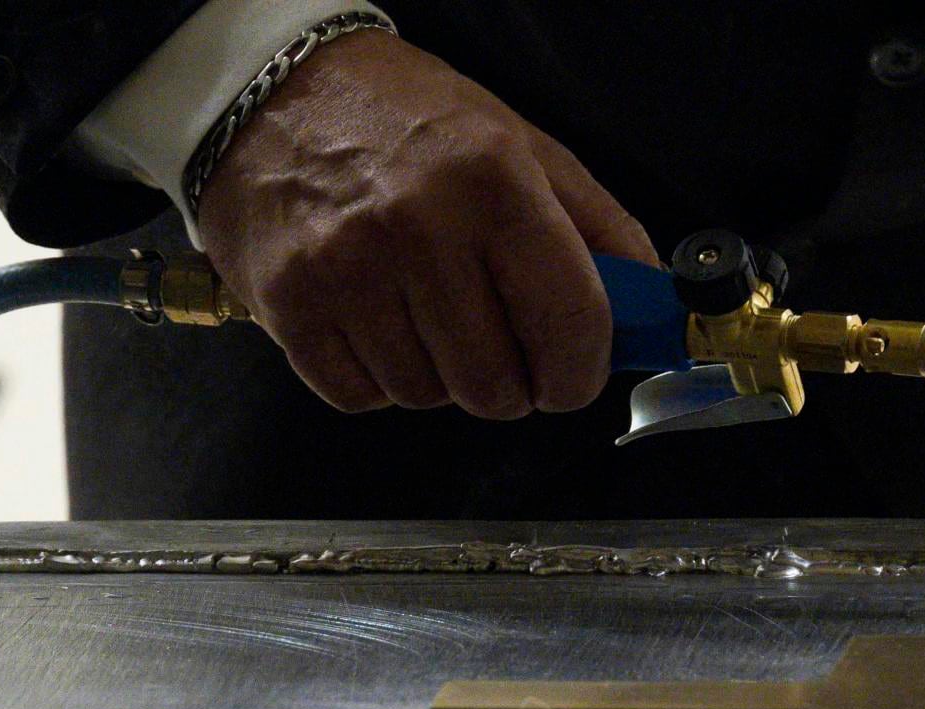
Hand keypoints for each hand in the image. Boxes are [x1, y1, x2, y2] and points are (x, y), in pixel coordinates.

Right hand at [194, 30, 658, 418]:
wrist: (273, 95)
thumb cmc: (407, 121)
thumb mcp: (521, 145)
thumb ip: (597, 228)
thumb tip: (651, 311)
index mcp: (492, 181)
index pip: (569, 323)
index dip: (580, 372)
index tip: (572, 376)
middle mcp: (417, 226)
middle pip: (494, 384)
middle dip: (507, 382)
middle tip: (494, 344)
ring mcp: (346, 271)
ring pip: (427, 398)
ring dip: (438, 377)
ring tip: (422, 313)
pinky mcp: (291, 307)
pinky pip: (361, 398)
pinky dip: (378, 380)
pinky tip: (375, 324)